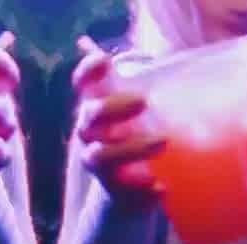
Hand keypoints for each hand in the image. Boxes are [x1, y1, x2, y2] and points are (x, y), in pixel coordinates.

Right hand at [73, 36, 165, 211]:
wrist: (125, 191)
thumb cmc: (131, 138)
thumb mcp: (133, 110)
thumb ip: (131, 82)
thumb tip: (110, 47)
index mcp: (94, 111)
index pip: (82, 85)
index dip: (87, 72)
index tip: (104, 60)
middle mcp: (89, 136)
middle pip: (90, 117)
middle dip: (112, 107)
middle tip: (144, 100)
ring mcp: (99, 165)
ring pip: (100, 156)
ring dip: (131, 148)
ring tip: (163, 142)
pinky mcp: (115, 192)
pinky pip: (124, 192)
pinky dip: (142, 189)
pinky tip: (160, 187)